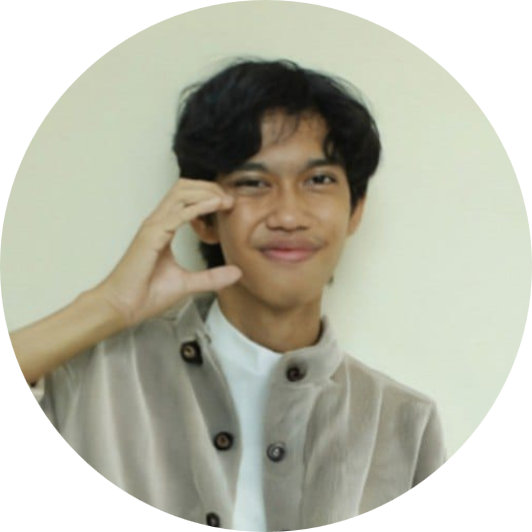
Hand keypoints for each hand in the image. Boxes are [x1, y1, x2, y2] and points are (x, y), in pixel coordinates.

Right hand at [92, 178, 240, 327]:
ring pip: (180, 194)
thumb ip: (211, 277)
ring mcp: (153, 228)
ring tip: (225, 200)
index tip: (230, 204)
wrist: (122, 307)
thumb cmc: (145, 294)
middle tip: (231, 198)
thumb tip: (236, 272)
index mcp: (164, 228)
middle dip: (210, 187)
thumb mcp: (187, 283)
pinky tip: (214, 206)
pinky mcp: (151, 237)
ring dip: (206, 193)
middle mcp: (157, 222)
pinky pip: (176, 215)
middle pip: (184, 188)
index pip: (186, 198)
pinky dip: (197, 207)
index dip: (209, 195)